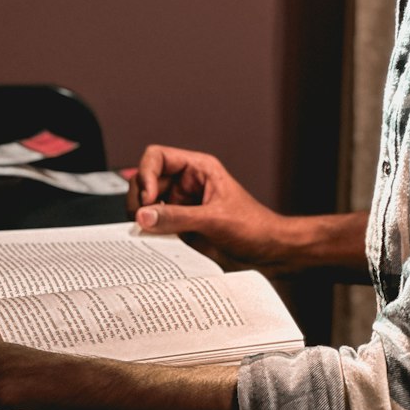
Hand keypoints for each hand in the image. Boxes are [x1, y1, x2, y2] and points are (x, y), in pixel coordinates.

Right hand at [128, 145, 288, 271]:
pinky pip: (156, 227)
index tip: (148, 199)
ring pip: (147, 206)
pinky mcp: (180, 228)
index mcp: (198, 169)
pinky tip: (155, 245)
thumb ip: (178, 217)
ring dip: (143, 219)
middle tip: (143, 221)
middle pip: (146, 181)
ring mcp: (182, 207)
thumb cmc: (254, 227)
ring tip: (149, 235)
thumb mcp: (215, 220)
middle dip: (140, 200)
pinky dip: (150, 235)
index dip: (146, 174)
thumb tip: (144, 216)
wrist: (269, 252)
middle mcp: (186, 185)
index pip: (157, 157)